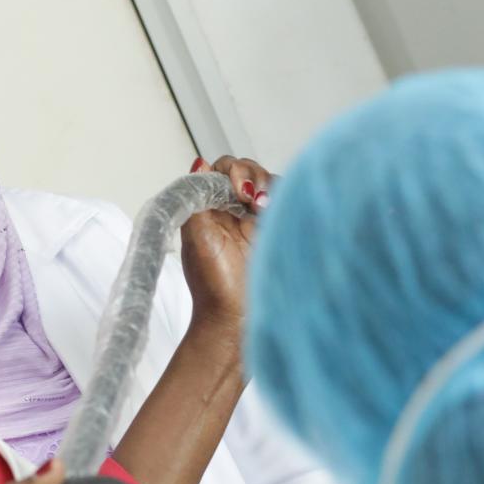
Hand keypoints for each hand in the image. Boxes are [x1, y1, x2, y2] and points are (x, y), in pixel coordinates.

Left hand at [180, 155, 272, 332]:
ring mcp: (258, 221)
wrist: (236, 319)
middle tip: (251, 198)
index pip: (222, 170)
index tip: (236, 188)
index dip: (231, 170)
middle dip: (252, 176)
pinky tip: (275, 215)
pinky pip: (288, 203)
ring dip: (269, 187)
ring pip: (270, 183)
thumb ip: (195, 198)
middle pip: (249, 171)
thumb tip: (199, 164)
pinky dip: (286, 200)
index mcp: (210, 208)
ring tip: (263, 208)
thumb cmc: (213, 285)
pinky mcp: (277, 232)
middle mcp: (234, 211)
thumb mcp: (196, 237)